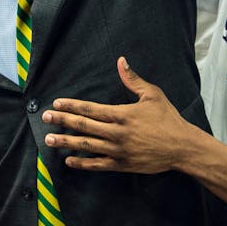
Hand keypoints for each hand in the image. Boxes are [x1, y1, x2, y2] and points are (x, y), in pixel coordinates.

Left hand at [43, 57, 193, 173]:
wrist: (182, 147)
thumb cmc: (168, 119)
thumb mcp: (153, 94)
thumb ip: (133, 79)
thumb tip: (121, 61)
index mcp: (122, 114)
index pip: (90, 109)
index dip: (71, 106)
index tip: (56, 104)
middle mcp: (116, 133)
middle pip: (83, 126)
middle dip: (62, 121)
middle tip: (44, 118)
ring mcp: (118, 150)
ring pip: (86, 145)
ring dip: (66, 142)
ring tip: (49, 139)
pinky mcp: (122, 165)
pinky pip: (97, 165)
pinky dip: (82, 163)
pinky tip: (69, 160)